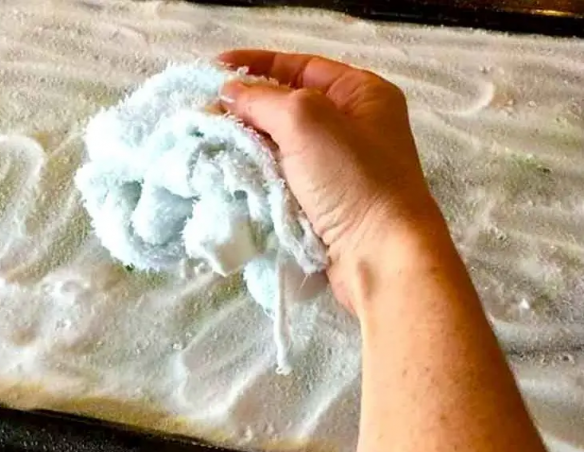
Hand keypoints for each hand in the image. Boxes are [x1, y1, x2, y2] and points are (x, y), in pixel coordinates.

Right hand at [218, 50, 447, 309]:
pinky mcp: (324, 202)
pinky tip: (229, 171)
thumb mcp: (306, 121)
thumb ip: (263, 99)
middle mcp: (353, 125)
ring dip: (247, 142)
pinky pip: (283, 177)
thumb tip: (229, 92)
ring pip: (281, 144)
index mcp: (362, 93)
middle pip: (288, 105)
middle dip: (246, 107)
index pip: (301, 66)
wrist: (381, 256)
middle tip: (202, 112)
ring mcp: (339, 167)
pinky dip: (257, 173)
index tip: (213, 68)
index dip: (257, 63)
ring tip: (208, 141)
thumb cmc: (353, 178)